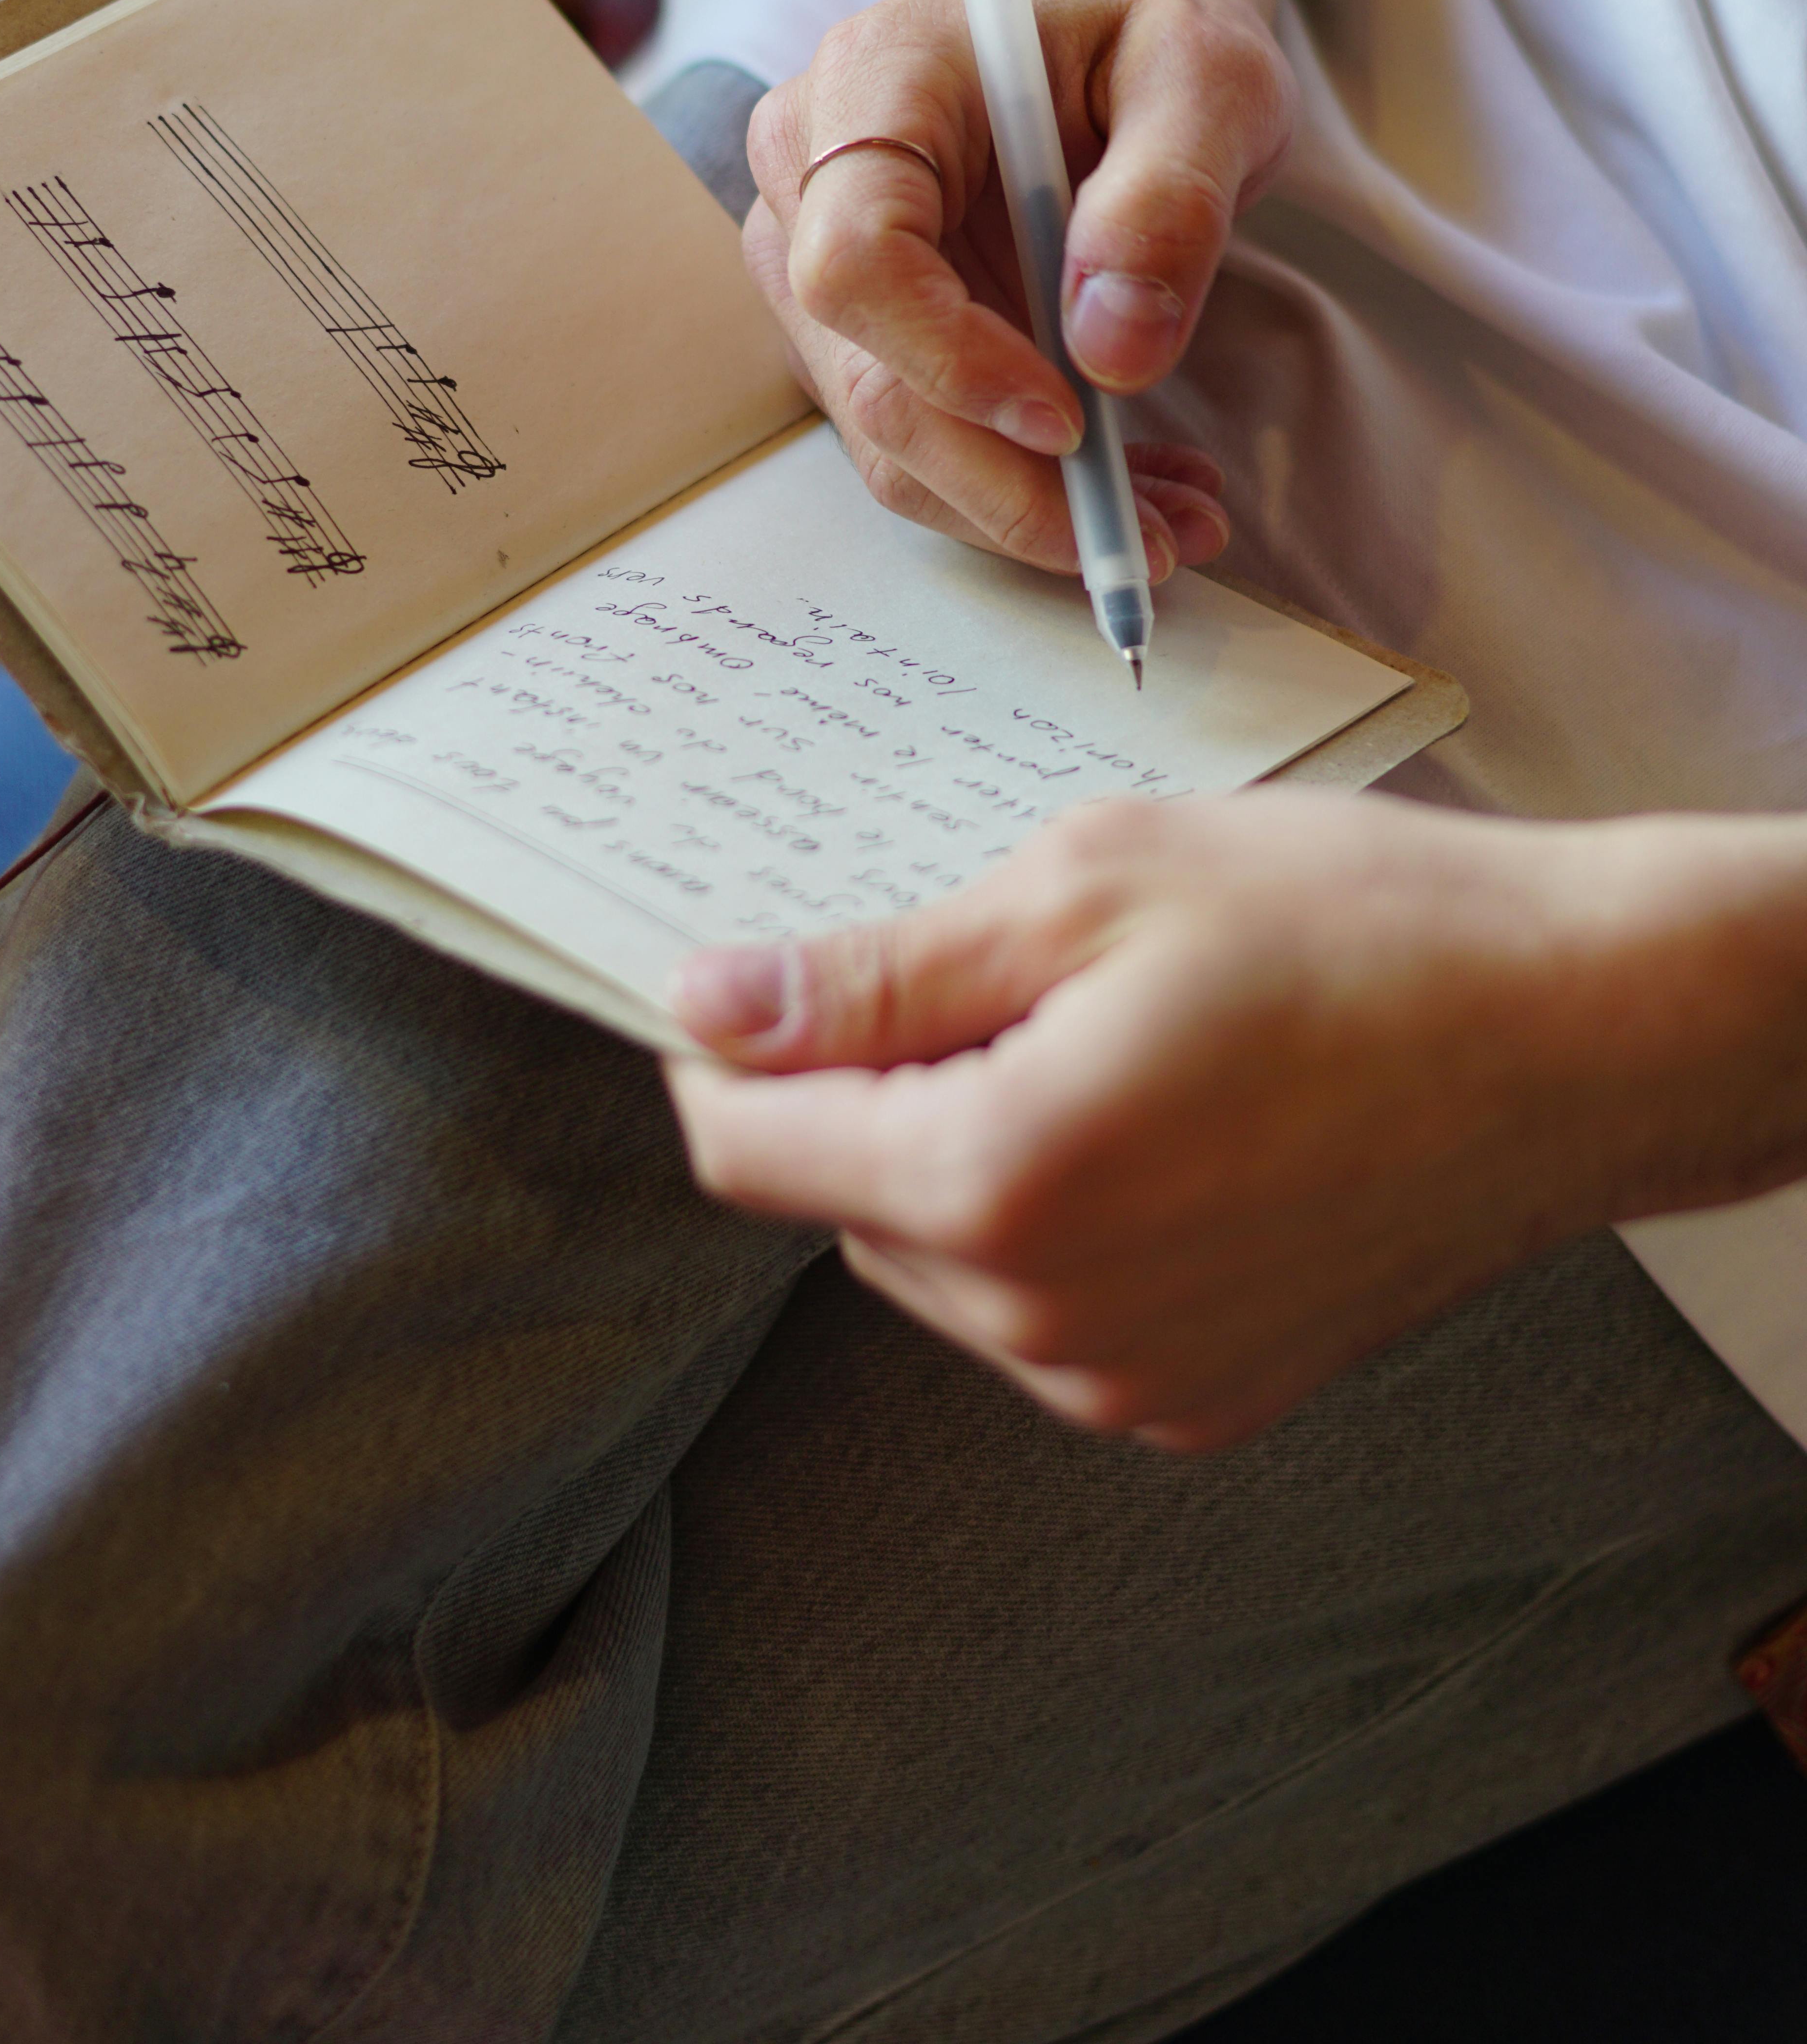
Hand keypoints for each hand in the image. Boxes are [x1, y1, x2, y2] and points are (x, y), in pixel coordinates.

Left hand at [664, 795, 1806, 1447]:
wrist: (1580, 1036)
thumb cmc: (1353, 930)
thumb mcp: (1088, 888)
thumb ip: (876, 971)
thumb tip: (708, 1005)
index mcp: (1002, 1183)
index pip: (747, 1148)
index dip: (729, 1049)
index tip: (761, 971)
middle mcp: (1050, 1324)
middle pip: (845, 1204)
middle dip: (871, 1092)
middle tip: (990, 970)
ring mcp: (1129, 1381)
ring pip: (944, 1265)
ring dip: (964, 1157)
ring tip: (1100, 1039)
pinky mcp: (1200, 1401)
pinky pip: (1047, 1317)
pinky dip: (1055, 1224)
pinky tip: (1159, 1126)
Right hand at [741, 0, 1295, 581]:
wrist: (1128, 43)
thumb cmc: (1155, 40)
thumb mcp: (1209, 79)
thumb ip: (1170, 197)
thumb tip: (1114, 355)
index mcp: (876, 79)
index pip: (856, 256)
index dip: (951, 361)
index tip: (1072, 424)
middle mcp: (810, 174)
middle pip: (868, 378)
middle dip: (1009, 486)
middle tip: (1154, 540)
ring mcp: (819, 264)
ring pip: (889, 440)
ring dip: (1026, 511)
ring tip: (1173, 524)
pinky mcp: (864, 337)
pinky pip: (925, 447)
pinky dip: (1025, 494)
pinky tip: (1135, 495)